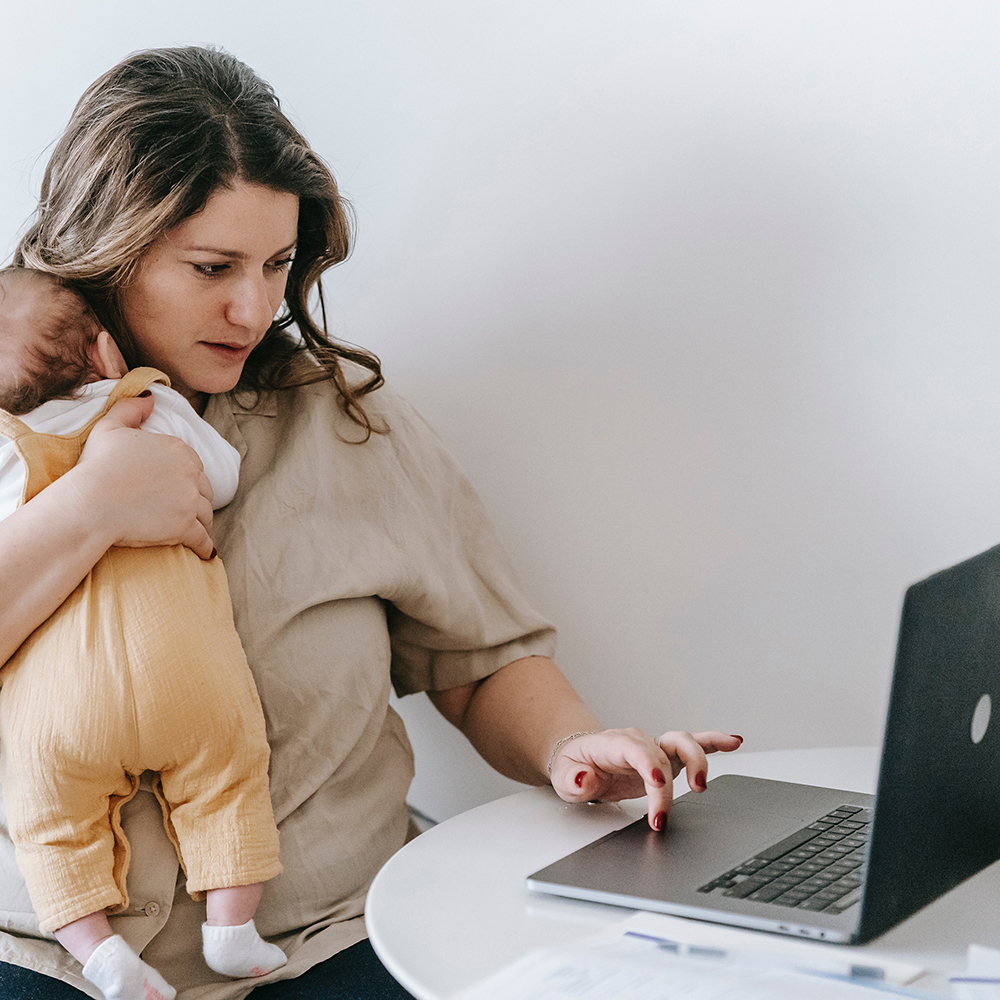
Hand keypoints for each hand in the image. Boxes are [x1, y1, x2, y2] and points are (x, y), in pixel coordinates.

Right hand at [70, 395, 216, 558]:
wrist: (90, 503)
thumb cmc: (96, 467)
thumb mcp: (109, 428)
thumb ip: (131, 408)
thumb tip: (150, 397)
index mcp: (178, 449)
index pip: (193, 466)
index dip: (186, 478)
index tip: (177, 488)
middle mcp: (191, 472)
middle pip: (203, 490)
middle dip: (196, 500)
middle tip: (186, 511)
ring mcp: (190, 500)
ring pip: (206, 514)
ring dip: (201, 522)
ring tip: (195, 530)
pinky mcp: (186, 526)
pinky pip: (204, 540)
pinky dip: (206, 547)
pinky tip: (206, 553)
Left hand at [548, 727, 742, 830]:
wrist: (581, 759)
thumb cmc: (574, 766)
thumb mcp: (564, 777)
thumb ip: (574, 779)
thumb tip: (585, 778)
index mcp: (614, 744)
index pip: (636, 750)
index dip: (650, 765)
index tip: (658, 784)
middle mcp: (639, 742)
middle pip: (663, 752)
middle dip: (670, 782)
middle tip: (666, 813)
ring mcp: (655, 748)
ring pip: (683, 743)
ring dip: (698, 761)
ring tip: (702, 786)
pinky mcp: (667, 758)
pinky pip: (695, 745)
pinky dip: (715, 743)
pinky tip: (734, 742)